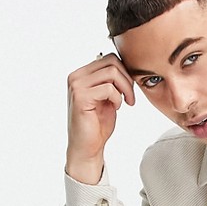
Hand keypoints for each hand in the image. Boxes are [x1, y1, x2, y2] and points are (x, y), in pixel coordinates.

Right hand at [65, 52, 134, 183]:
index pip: (109, 58)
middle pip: (112, 61)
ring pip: (112, 72)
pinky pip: (108, 88)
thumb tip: (124, 66)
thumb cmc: (97, 125)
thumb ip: (111, 81)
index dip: (125, 72)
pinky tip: (116, 108)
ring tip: (126, 102)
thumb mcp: (107, 98)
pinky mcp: (80, 97)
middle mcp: (76, 76)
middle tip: (130, 97)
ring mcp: (77, 85)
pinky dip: (118, 98)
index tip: (129, 90)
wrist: (88, 147)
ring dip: (125, 88)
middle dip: (127, 79)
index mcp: (82, 74)